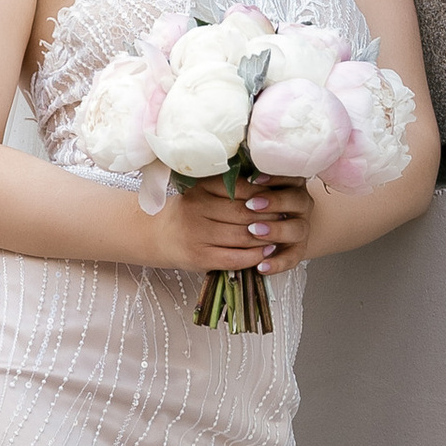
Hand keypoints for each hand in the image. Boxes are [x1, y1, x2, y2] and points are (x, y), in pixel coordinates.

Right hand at [162, 178, 312, 276]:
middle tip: (286, 217)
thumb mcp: (204, 192)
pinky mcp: (200, 257)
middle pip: (244, 213)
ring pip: (243, 236)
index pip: (241, 188)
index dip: (264, 194)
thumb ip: (230, 188)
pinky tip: (266, 252)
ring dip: (267, 237)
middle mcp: (197, 208)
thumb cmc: (190, 212)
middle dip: (270, 216)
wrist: (159, 235)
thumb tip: (270, 188)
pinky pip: (235, 258)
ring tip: (280, 235)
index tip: (279, 196)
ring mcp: (197, 234)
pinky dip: (255, 256)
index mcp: (200, 188)